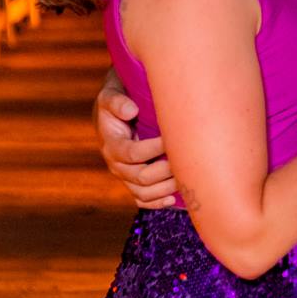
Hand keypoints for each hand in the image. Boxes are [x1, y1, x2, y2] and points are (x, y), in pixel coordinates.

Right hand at [95, 78, 177, 208]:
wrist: (115, 110)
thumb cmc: (118, 99)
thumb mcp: (111, 94)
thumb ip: (117, 102)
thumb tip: (131, 110)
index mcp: (111, 144)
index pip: (133, 153)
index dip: (154, 149)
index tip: (172, 139)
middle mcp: (116, 164)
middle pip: (141, 177)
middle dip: (165, 171)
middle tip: (185, 160)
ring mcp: (124, 175)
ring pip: (143, 193)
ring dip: (166, 189)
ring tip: (185, 179)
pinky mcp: (132, 182)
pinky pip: (142, 200)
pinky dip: (157, 203)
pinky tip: (174, 199)